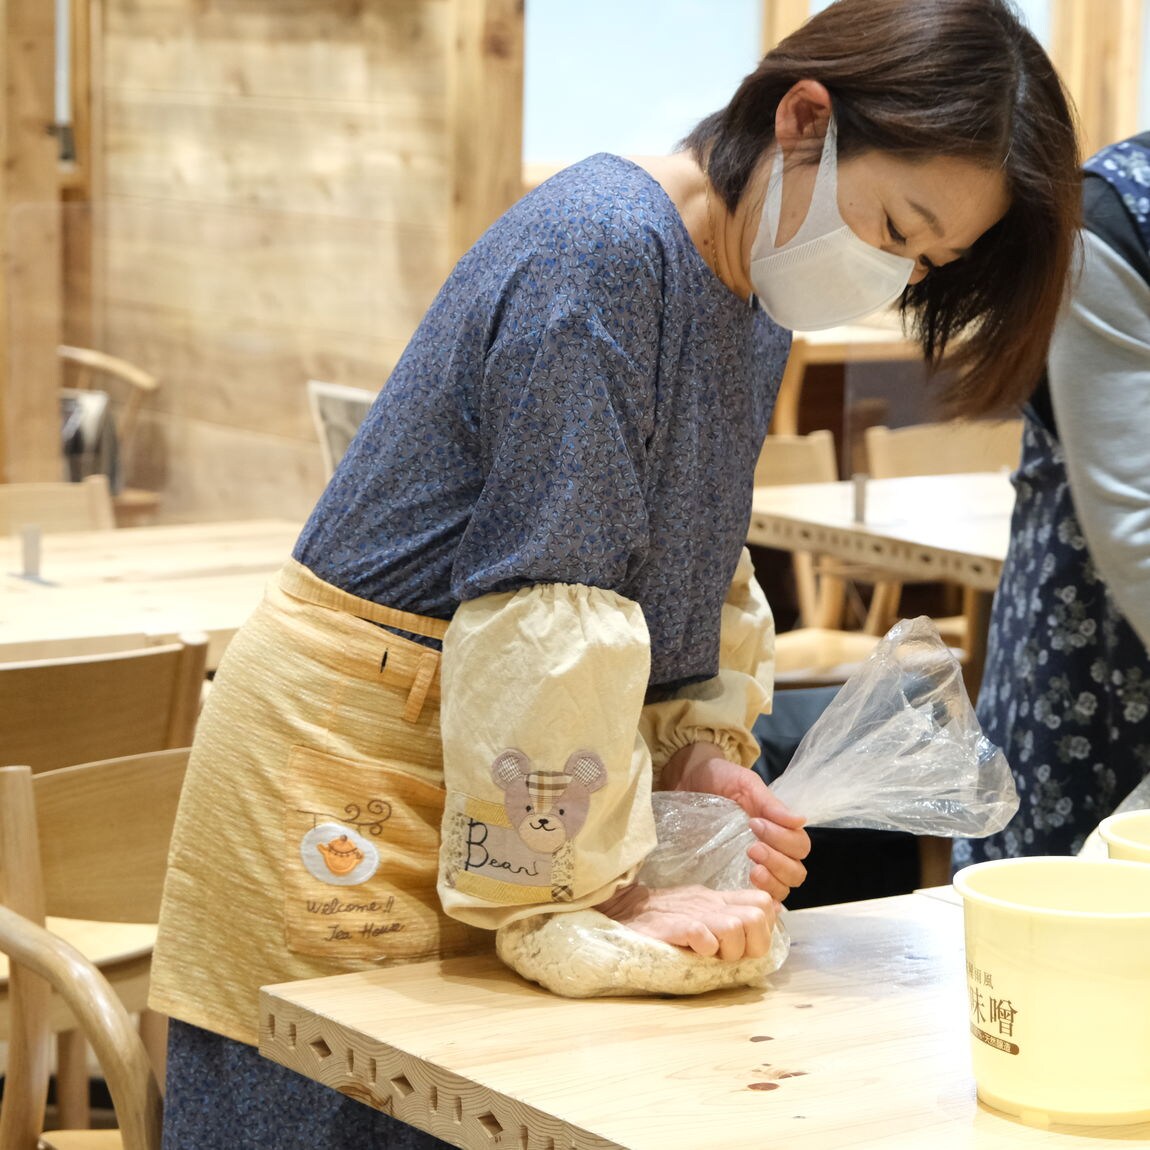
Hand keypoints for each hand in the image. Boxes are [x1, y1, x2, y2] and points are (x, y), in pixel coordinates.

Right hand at [594, 882, 777, 959]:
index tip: (748, 943)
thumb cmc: (664, 915)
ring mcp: (692, 913)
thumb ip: (734, 910)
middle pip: (758, 916)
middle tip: (732, 954)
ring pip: (736, 926)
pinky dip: (704, 947)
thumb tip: (771, 912)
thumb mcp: (703, 908)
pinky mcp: (671, 925)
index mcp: (719, 900)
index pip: (764, 902)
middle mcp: (711, 903)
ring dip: (729, 949)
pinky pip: (701, 934)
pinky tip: (695, 952)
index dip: (765, 928)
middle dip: (752, 943)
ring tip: (712, 955)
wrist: (623, 909)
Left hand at [661, 742, 809, 902]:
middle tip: (752, 849)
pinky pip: (757, 898)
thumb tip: (800, 820)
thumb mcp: (744, 784)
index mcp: (778, 828)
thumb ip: (770, 803)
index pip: (800, 846)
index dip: (783, 839)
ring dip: (771, 881)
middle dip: (778, 862)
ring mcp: (754, 868)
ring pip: (782, 889)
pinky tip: (747, 888)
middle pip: (795, 872)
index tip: (755, 823)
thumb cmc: (718, 779)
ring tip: (752, 870)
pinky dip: (759, 897)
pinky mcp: (733, 879)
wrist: (686, 780)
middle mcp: (772, 851)